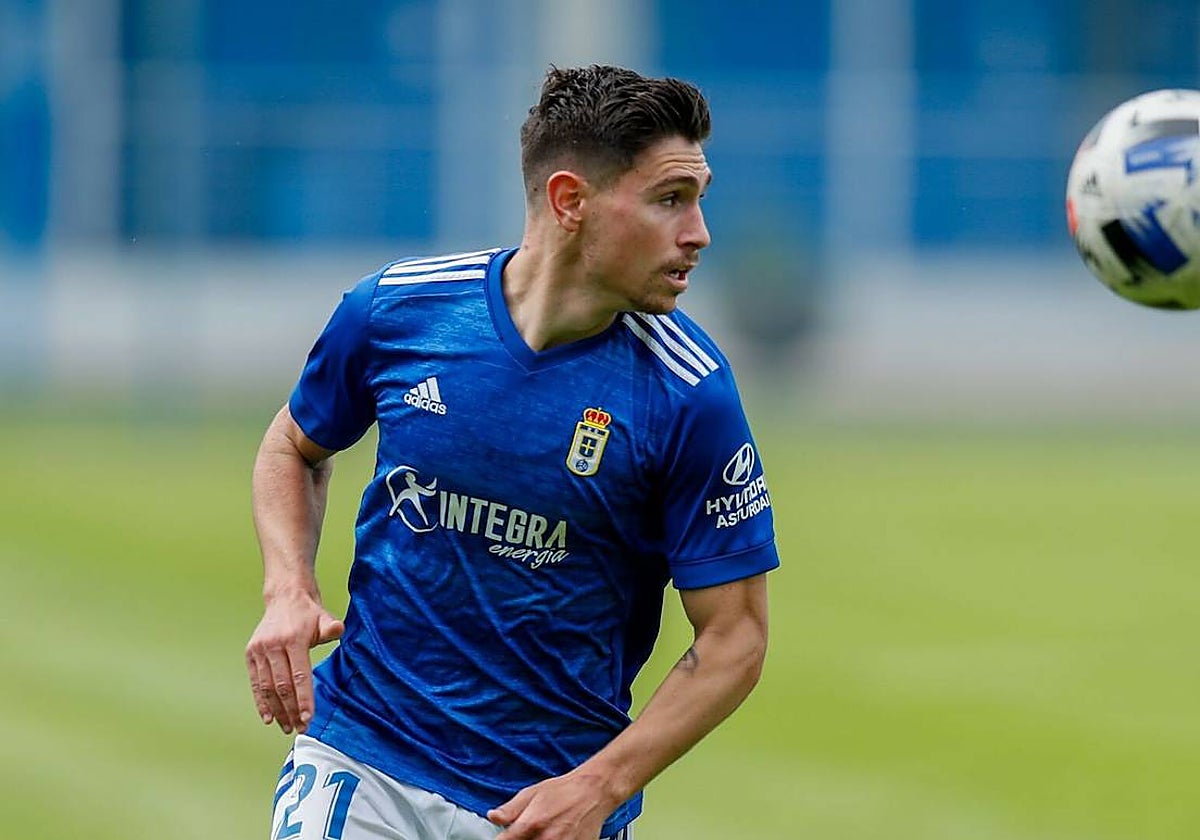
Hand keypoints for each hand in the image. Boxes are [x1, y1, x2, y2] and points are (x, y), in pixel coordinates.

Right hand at [245, 590, 343, 734]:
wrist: (285, 597)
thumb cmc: (308, 613)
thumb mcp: (324, 617)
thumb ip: (331, 627)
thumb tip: (338, 629)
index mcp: (293, 638)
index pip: (299, 675)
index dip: (303, 699)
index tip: (308, 718)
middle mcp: (273, 645)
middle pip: (282, 686)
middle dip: (291, 710)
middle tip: (300, 728)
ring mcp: (259, 650)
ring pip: (267, 687)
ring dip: (277, 711)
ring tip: (287, 727)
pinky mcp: (250, 654)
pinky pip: (256, 683)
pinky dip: (261, 702)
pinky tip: (269, 718)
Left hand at [487, 771, 613, 839]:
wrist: (594, 791)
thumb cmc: (565, 790)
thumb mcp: (532, 793)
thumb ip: (510, 809)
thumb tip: (493, 816)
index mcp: (531, 824)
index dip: (501, 839)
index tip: (503, 837)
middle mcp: (546, 839)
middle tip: (528, 832)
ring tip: (543, 833)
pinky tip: (555, 836)